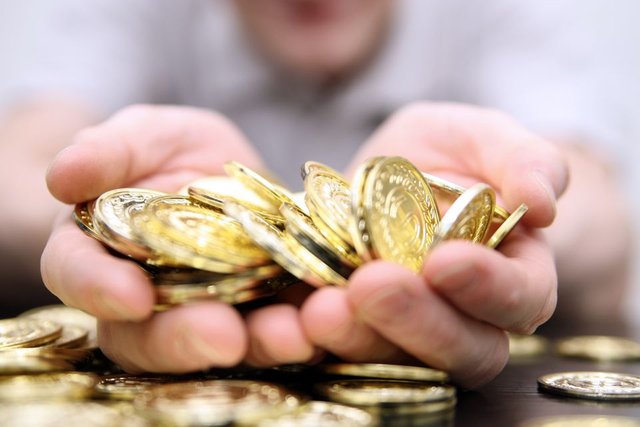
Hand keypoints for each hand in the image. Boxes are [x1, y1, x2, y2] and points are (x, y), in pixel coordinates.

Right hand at [42, 105, 317, 371]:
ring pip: (214, 346)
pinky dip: (295, 332)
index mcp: (101, 251)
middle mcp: (146, 298)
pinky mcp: (257, 318)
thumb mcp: (147, 136)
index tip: (129, 295)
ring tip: (286, 333)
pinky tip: (318, 320)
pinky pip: (272, 335)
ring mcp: (203, 314)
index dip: (96, 288)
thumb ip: (108, 151)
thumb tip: (64, 176)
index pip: (79, 274)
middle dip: (182, 338)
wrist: (239, 174)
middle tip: (221, 334)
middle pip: (147, 336)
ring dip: (250, 345)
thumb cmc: (178, 151)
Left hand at [300, 103, 568, 387]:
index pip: (522, 298)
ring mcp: (413, 332)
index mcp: (514, 271)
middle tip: (372, 285)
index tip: (445, 261)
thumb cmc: (449, 152)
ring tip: (324, 307)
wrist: (388, 171)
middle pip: (463, 348)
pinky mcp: (361, 332)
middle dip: (418, 322)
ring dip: (362, 337)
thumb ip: (522, 159)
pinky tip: (297, 315)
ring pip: (403, 361)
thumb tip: (543, 203)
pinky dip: (321, 338)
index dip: (490, 287)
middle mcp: (469, 316)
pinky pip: (346, 350)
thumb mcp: (481, 136)